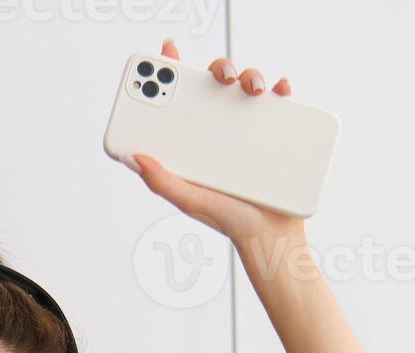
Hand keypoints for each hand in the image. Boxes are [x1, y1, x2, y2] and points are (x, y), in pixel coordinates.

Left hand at [125, 38, 307, 244]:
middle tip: (220, 77)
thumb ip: (161, 181)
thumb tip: (132, 157)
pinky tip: (279, 90)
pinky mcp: (279, 134)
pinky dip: (281, 90)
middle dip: (217, 69)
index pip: (178, 98)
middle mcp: (220, 128)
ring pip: (248, 87)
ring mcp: (251, 129)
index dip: (169, 71)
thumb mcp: (190, 200)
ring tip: (252, 89)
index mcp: (195, 139)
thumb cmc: (228, 219)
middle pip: (215, 84)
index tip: (164, 53)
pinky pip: (281, 104)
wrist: (272, 237)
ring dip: (250, 76)